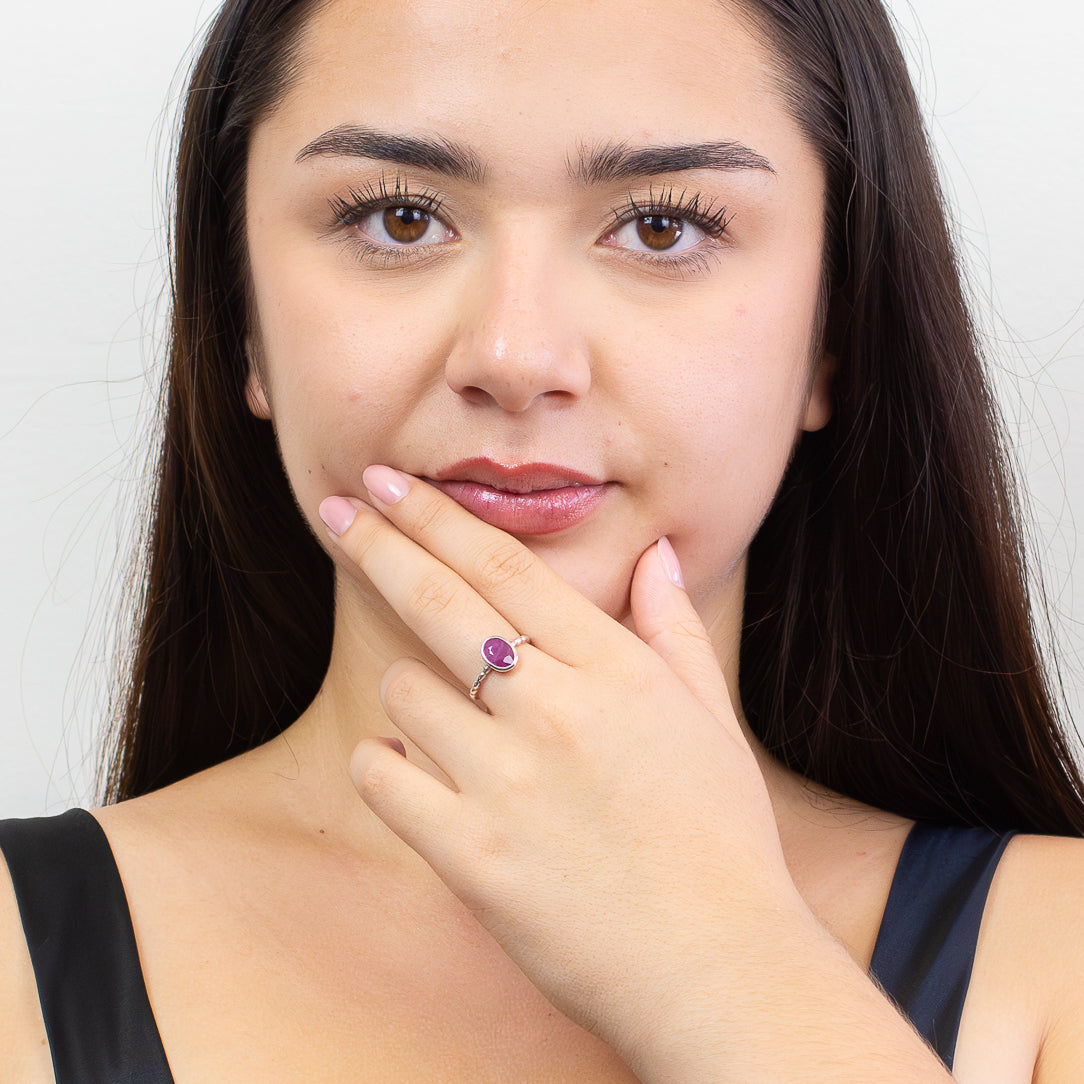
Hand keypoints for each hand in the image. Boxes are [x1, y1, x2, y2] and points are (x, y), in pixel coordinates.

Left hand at [320, 466, 797, 1056]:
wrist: (717, 965)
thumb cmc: (722, 839)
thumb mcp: (711, 720)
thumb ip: (673, 629)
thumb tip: (658, 555)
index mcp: (615, 670)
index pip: (505, 566)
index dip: (436, 516)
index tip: (389, 483)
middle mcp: (556, 709)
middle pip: (440, 601)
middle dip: (378, 543)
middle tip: (337, 510)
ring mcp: (509, 782)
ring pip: (405, 692)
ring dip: (408, 691)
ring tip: (440, 717)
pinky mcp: (474, 855)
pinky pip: (385, 779)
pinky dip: (384, 765)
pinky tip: (408, 769)